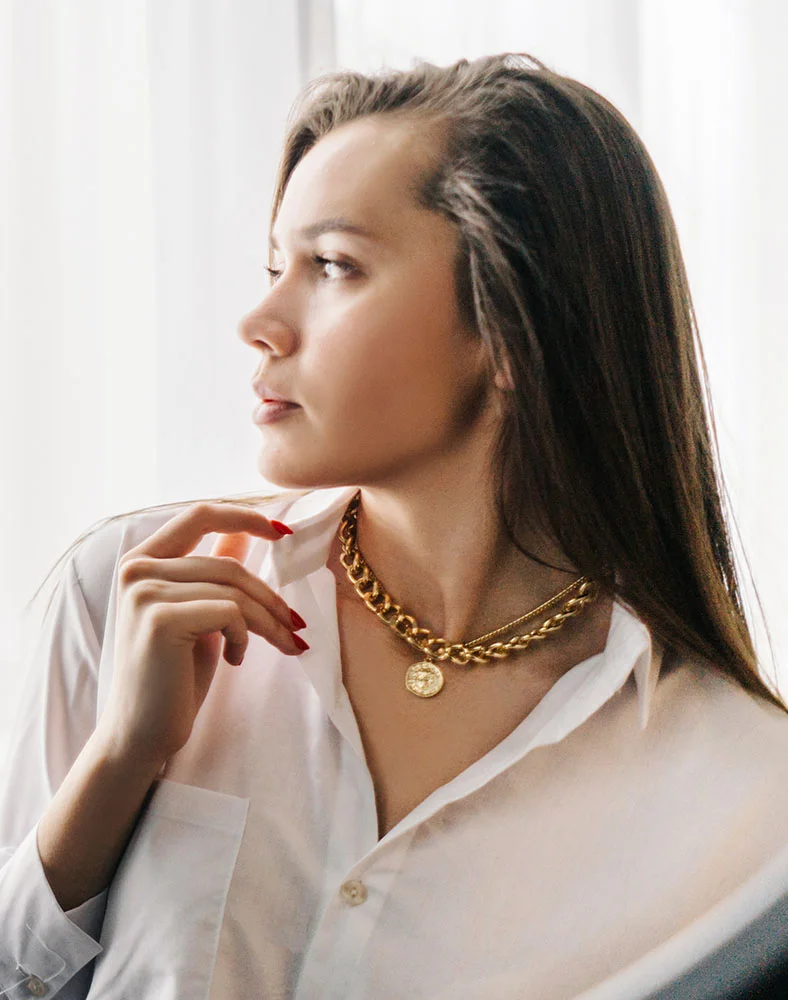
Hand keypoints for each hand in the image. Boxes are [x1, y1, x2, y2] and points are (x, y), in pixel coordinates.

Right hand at [95, 503, 306, 764]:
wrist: (141, 733)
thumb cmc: (172, 675)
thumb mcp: (196, 614)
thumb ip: (210, 572)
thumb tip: (244, 532)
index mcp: (141, 560)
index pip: (199, 515)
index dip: (245, 516)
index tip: (283, 531)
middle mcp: (136, 569)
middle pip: (229, 565)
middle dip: (271, 597)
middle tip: (297, 625)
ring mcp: (145, 593)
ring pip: (234, 591)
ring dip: (269, 622)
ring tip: (282, 644)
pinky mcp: (161, 620)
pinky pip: (230, 613)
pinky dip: (245, 638)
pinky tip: (234, 660)